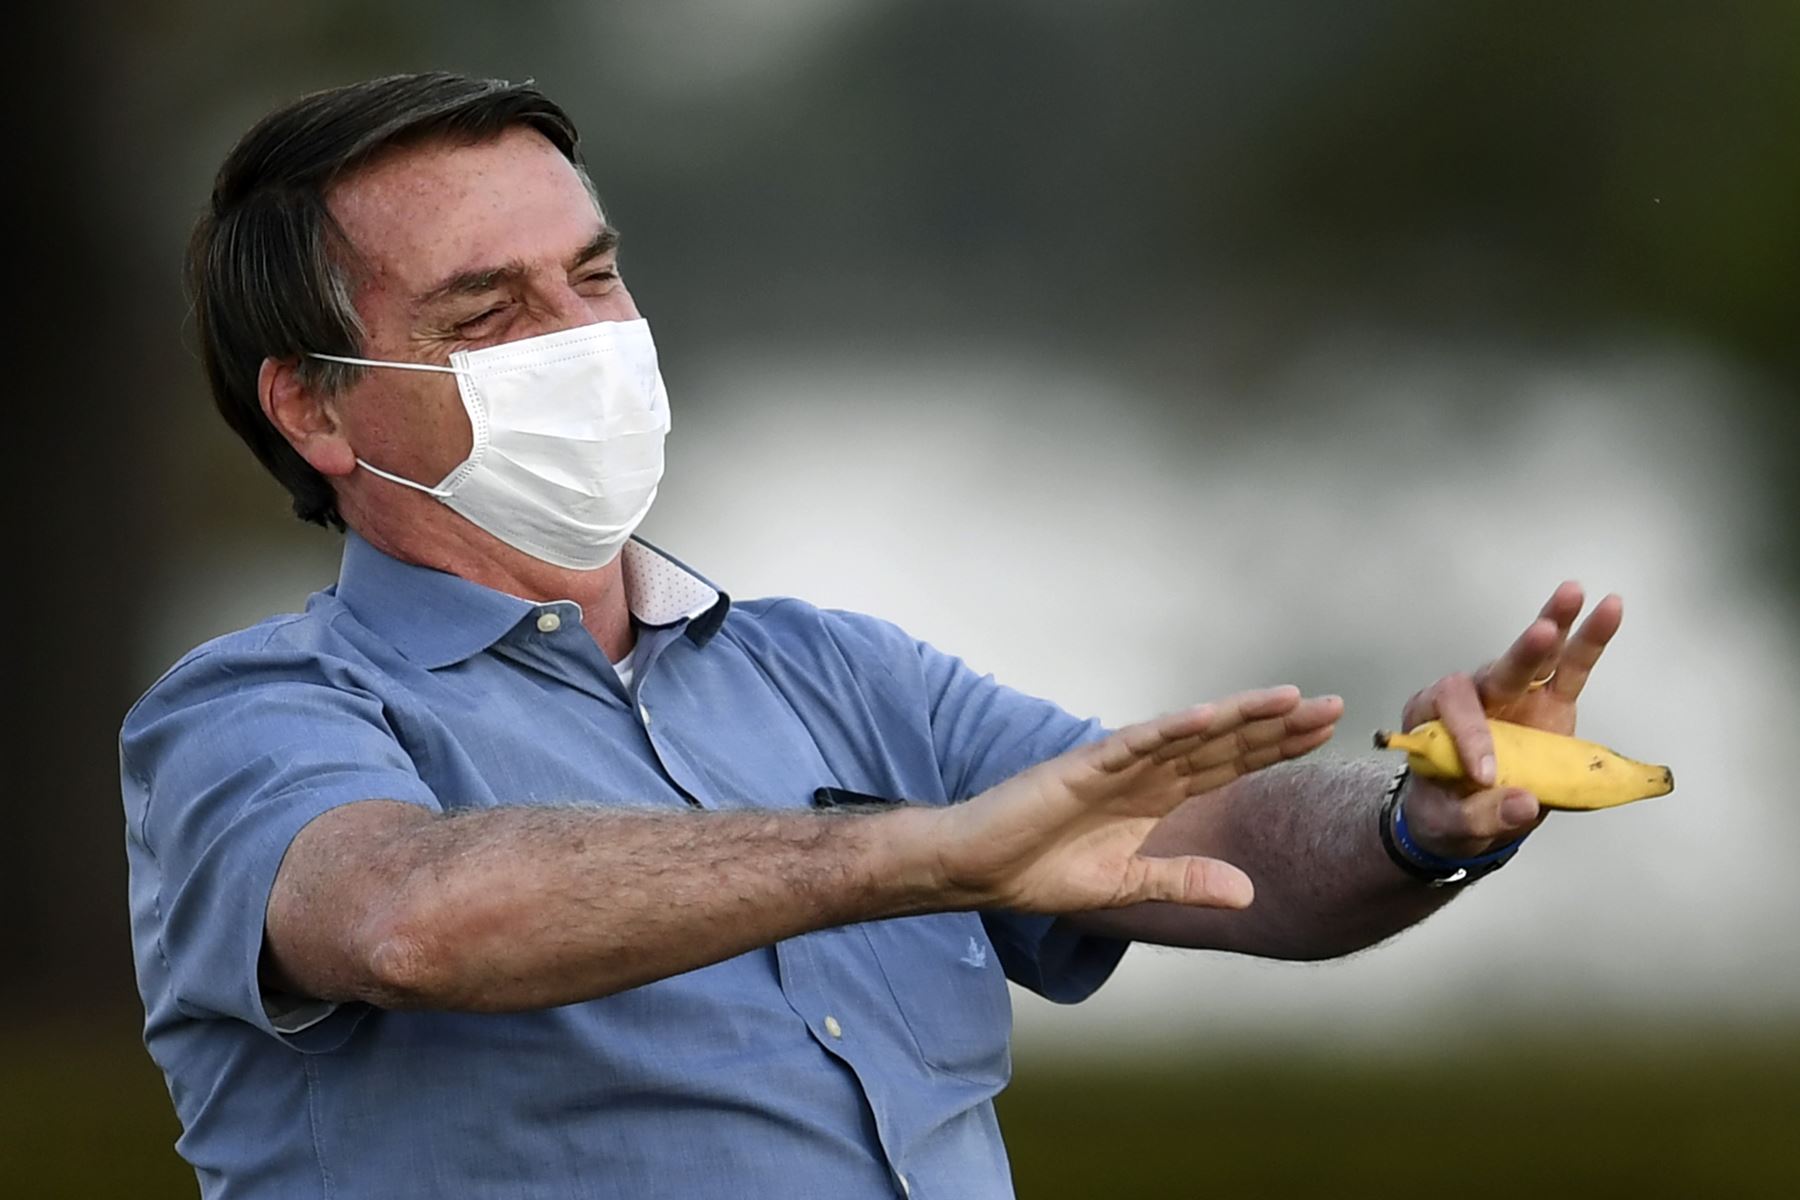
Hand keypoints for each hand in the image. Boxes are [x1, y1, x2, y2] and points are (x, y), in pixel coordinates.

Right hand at [930, 686, 1342, 913]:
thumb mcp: (1128, 887)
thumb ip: (1185, 882)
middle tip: (1334, 706)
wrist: (979, 868)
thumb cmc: (1042, 870)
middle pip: (1223, 743)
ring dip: (1238, 716)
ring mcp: (1116, 763)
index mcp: (1155, 797)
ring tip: (1288, 699)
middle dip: (1278, 726)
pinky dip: (1170, 729)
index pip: (1228, 766)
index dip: (1275, 749)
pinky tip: (1207, 717)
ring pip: (1189, 733)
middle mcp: (1144, 771)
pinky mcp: (1083, 765)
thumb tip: (1249, 893)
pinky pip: (1134, 743)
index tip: (1324, 733)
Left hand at [1397, 582, 1623, 858]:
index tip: (1486, 775)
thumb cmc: (1448, 811)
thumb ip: (1482, 816)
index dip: (1471, 736)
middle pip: (1495, 669)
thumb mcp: (1451, 825)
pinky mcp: (1549, 704)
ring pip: (1535, 658)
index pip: (1451, 708)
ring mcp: (1514, 696)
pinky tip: (1610, 608)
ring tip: (1574, 593)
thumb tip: (1525, 803)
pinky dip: (1589, 641)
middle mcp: (1473, 697)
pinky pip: (1570, 670)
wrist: (1464, 815)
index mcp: (1433, 719)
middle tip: (1542, 634)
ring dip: (1555, 625)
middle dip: (1521, 654)